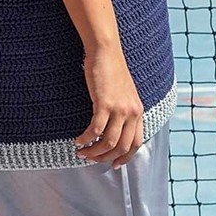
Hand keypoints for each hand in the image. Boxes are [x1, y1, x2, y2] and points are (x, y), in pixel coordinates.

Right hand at [72, 45, 143, 169]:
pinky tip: (77, 140)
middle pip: (122, 147)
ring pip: (108, 142)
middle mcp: (132, 112)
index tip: (114, 165)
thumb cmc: (111, 69)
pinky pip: (95, 130)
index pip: (136, 143)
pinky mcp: (104, 104)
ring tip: (81, 152)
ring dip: (93, 152)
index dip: (125, 157)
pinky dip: (85, 139)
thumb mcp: (124, 93)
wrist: (106, 51)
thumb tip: (114, 127)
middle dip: (105, 158)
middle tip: (91, 159)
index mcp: (138, 111)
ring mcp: (119, 109)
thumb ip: (123, 110)